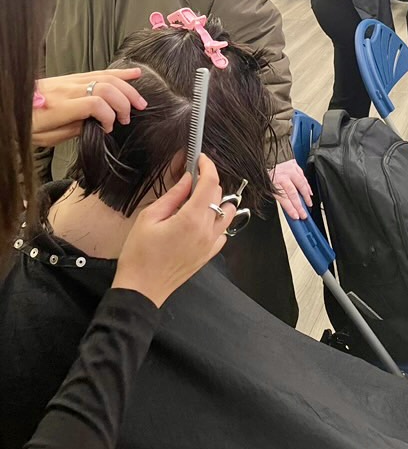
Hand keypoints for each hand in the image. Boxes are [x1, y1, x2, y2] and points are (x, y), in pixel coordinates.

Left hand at [32, 69, 146, 146]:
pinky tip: (134, 74)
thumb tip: (96, 125)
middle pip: (106, 88)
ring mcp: (71, 80)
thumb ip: (72, 129)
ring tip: (140, 101)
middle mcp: (68, 89)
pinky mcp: (72, 77)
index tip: (108, 129)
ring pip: (106, 77)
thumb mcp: (46, 137)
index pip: (95, 104)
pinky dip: (119, 73)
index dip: (108, 116)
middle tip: (129, 118)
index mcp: (60, 106)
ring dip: (127, 88)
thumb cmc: (28, 124)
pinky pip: (99, 71)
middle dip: (124, 103)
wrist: (13, 105)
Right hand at [112, 155, 234, 307]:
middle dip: (207, 182)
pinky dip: (216, 221)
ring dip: (216, 201)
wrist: (141, 290)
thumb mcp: (149, 218)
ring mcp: (211, 244)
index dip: (207, 166)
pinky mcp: (209, 254)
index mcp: (191, 219)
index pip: (210, 183)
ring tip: (196, 200)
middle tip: (189, 180)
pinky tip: (198, 221)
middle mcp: (207, 231)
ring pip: (227, 213)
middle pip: (219, 195)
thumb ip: (172, 195)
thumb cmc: (139, 255)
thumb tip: (187, 178)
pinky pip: (222, 232)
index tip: (200, 159)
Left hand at [270, 159, 312, 219]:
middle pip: (293, 194)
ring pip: (301, 185)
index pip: (284, 199)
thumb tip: (285, 206)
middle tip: (304, 215)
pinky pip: (303, 176)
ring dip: (306, 196)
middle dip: (300, 206)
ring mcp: (289, 170)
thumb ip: (276, 194)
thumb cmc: (265, 169)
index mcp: (273, 182)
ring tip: (309, 204)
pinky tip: (309, 192)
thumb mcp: (266, 184)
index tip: (296, 216)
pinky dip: (307, 185)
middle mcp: (283, 176)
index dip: (291, 209)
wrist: (266, 154)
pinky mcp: (294, 165)